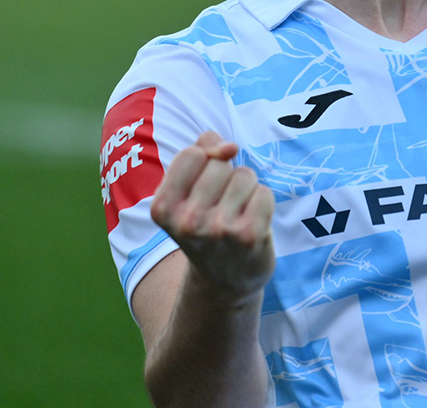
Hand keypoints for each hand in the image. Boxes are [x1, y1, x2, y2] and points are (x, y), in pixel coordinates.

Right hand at [148, 131, 275, 297]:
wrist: (225, 280)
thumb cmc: (206, 223)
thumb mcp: (188, 191)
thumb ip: (202, 151)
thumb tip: (229, 147)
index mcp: (162, 208)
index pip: (193, 154)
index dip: (205, 162)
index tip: (203, 188)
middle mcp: (186, 221)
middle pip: (220, 164)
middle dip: (227, 177)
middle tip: (221, 207)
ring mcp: (217, 230)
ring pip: (244, 175)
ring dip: (246, 189)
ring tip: (236, 214)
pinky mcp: (248, 236)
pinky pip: (264, 193)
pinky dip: (263, 202)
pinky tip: (252, 222)